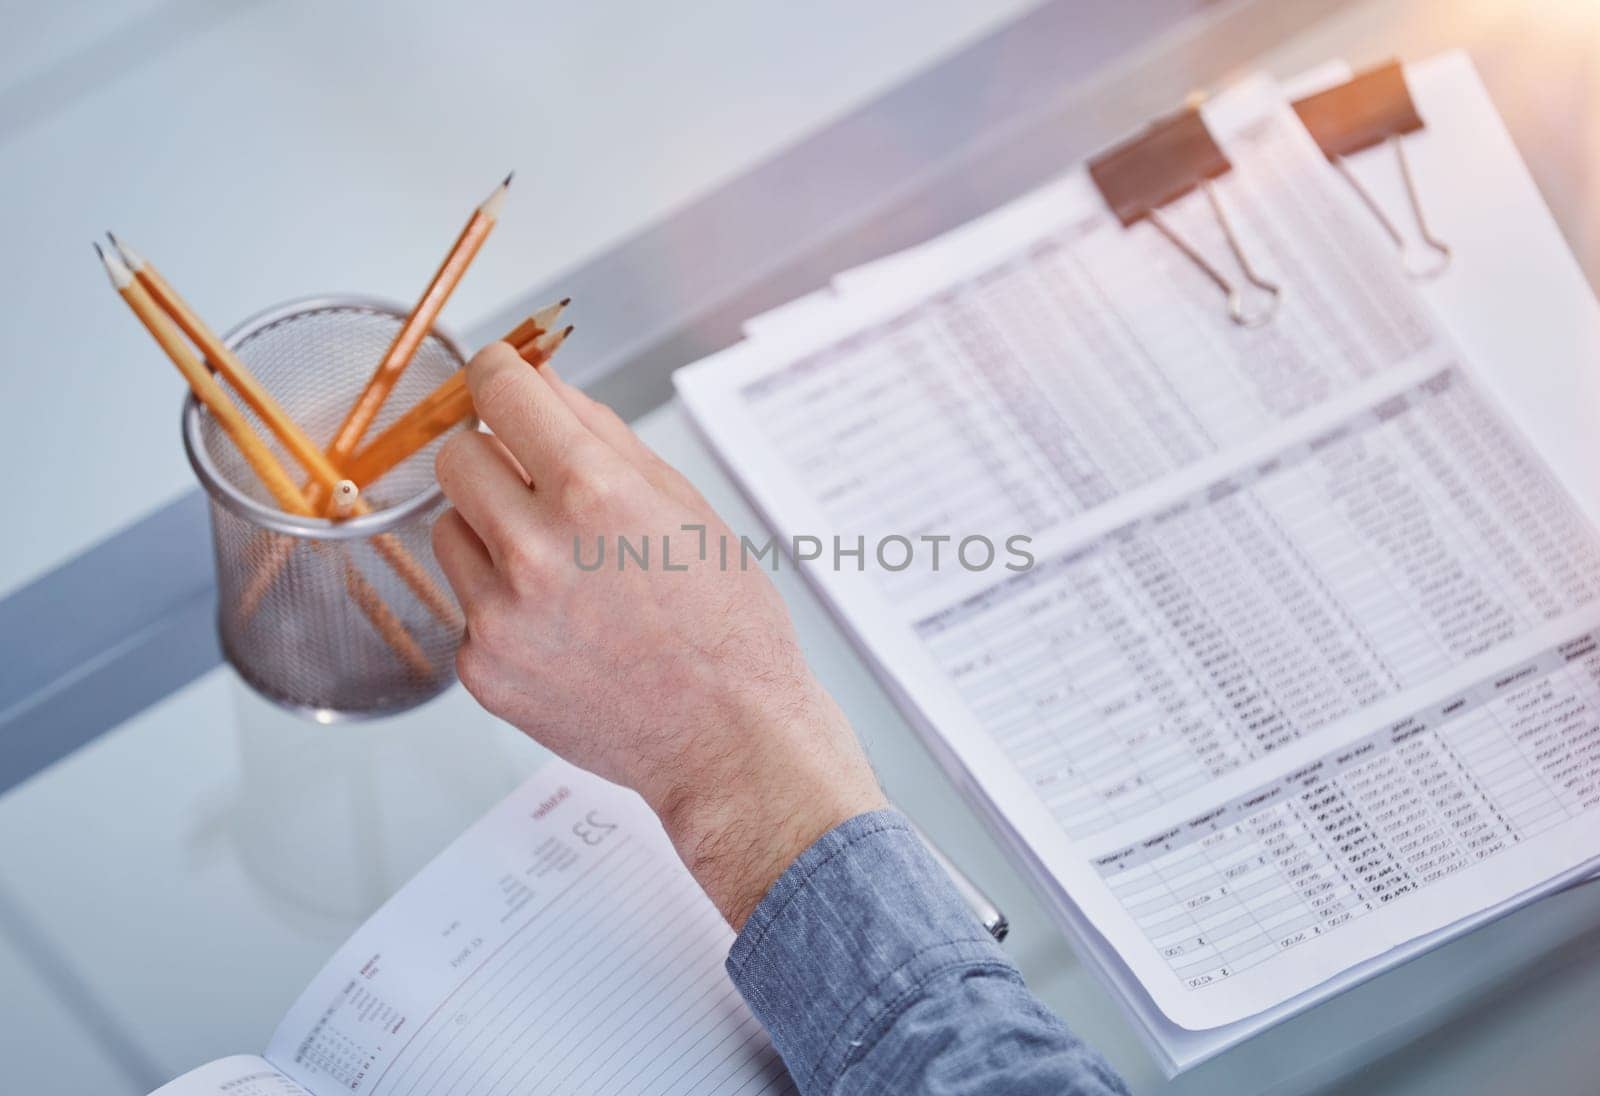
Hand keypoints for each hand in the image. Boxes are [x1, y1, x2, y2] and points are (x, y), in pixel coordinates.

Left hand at [432, 342, 885, 927]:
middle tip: (536, 486)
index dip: (499, 373)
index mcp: (595, 492)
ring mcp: (500, 614)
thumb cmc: (726, 627)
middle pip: (454, 456)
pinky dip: (499, 603)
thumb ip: (602, 434)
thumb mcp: (683, 505)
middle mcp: (536, 549)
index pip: (498, 390)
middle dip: (492, 457)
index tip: (501, 378)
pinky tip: (561, 627)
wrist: (728, 739)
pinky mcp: (481, 667)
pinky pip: (464, 603)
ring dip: (489, 532)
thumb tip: (542, 382)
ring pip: (448, 529)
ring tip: (560, 571)